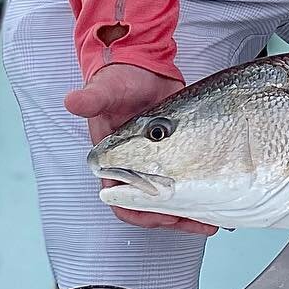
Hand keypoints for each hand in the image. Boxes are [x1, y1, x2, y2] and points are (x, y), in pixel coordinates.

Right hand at [64, 62, 216, 235]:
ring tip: (209, 221)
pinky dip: (198, 191)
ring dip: (187, 212)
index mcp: (111, 163)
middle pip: (150, 206)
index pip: (121, 201)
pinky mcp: (176, 154)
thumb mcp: (106, 90)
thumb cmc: (119, 80)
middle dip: (172, 219)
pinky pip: (186, 180)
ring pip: (170, 198)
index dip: (140, 212)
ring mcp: (157, 163)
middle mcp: (134, 168)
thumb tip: (73, 101)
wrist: (144, 65)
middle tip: (197, 223)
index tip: (162, 217)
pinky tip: (215, 198)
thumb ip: (92, 99)